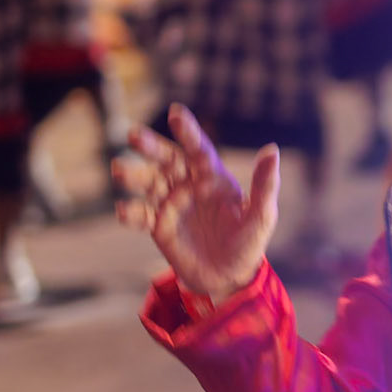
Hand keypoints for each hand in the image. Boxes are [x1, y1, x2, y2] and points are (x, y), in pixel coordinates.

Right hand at [113, 103, 278, 304]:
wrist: (228, 278)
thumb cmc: (247, 243)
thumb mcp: (261, 217)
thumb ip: (265, 185)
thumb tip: (272, 150)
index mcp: (213, 176)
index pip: (199, 149)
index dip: (188, 131)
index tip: (176, 113)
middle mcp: (188, 183)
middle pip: (167, 159)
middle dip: (150, 146)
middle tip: (134, 136)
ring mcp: (170, 203)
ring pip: (148, 182)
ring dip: (133, 175)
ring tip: (119, 170)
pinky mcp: (158, 225)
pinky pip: (141, 215)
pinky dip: (131, 213)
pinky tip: (123, 211)